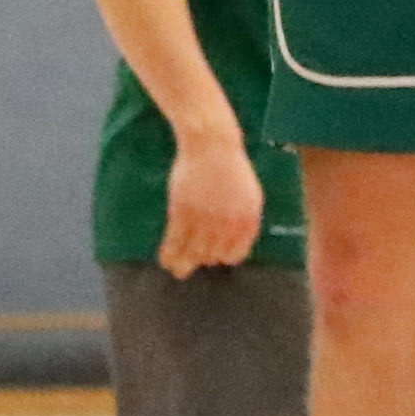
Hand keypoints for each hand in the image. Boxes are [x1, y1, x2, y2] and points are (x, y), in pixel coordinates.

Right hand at [157, 124, 265, 276]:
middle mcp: (227, 226)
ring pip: (192, 253)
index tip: (214, 257)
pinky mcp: (183, 212)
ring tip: (176, 270)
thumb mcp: (249, 195)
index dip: (223, 257)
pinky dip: (169, 253)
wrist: (212, 145)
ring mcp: (204, 220)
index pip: (235, 254)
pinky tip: (165, 260)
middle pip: (213, 256)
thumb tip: (237, 242)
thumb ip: (245, 220)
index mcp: (246, 222)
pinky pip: (175, 242)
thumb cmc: (231, 166)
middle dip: (202, 259)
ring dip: (183, 264)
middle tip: (192, 261)